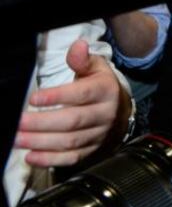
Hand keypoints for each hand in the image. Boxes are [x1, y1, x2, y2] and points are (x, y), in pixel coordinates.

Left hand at [16, 39, 131, 165]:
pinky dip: (50, 160)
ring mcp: (98, 134)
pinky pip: (71, 158)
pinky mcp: (91, 150)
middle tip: (18, 123)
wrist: (118, 109)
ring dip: (41, 142)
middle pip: (73, 121)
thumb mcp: (95, 68)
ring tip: (17, 139)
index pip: (82, 94)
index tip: (33, 99)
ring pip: (70, 141)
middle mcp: (105, 114)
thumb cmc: (99, 85)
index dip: (58, 97)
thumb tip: (78, 46)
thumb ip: (82, 59)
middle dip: (42, 123)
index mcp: (105, 91)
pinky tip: (31, 156)